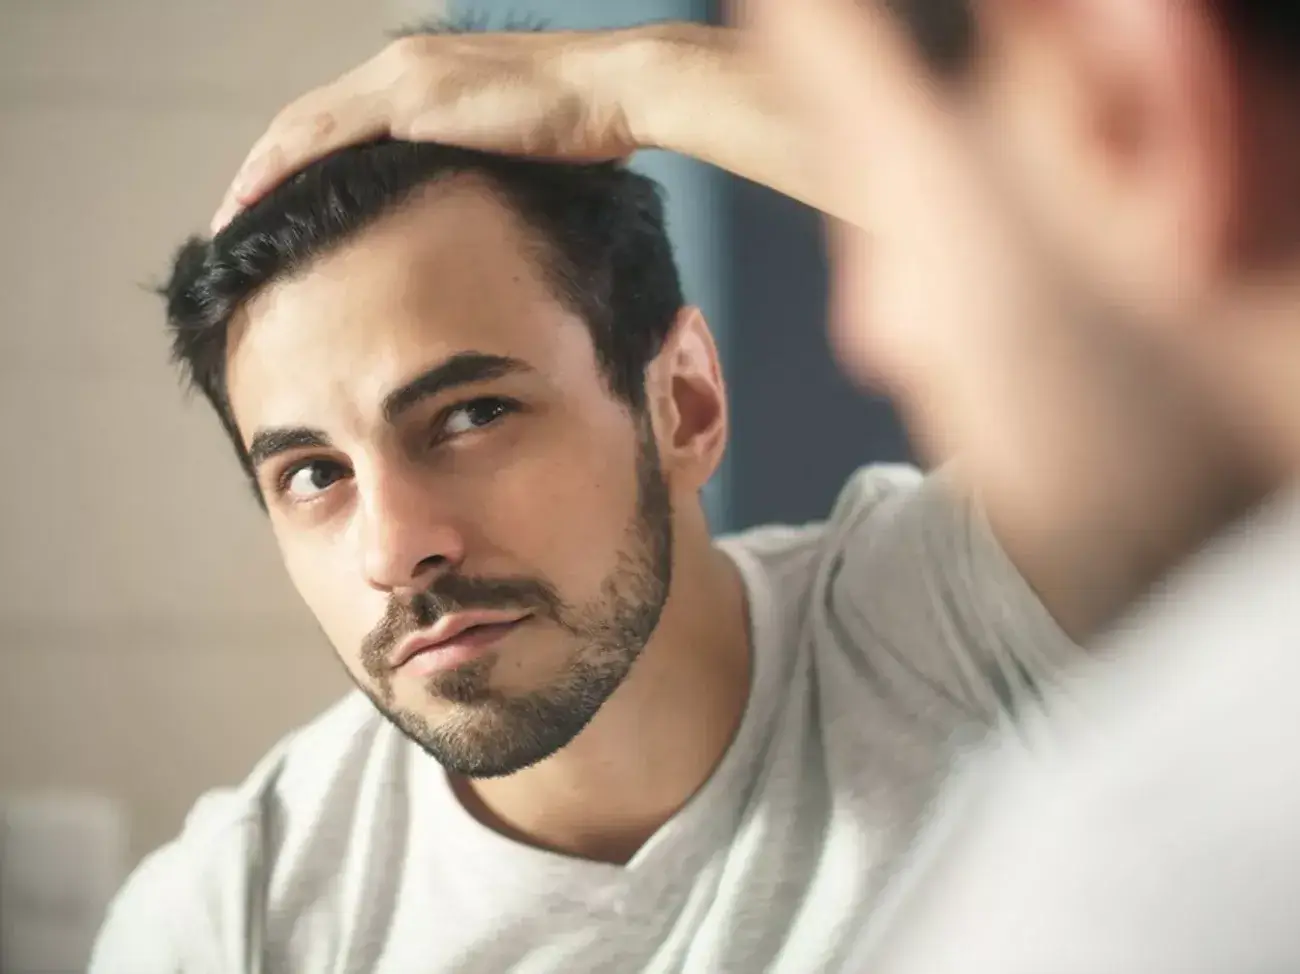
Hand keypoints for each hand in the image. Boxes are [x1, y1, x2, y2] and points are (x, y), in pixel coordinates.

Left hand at [211, 26, 652, 230]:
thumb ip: (476, 167)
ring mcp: (403, 79)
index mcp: (421, 77)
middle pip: (308, 119)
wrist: (614, 91)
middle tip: (232, 215)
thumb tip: (463, 211)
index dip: (296, 161)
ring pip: (304, 125)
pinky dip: (284, 166)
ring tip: (229, 216)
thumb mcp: (515, 150)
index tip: (273, 203)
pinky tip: (257, 197)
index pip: (339, 121)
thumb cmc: (583, 125)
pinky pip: (327, 136)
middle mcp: (400, 67)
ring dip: (258, 171)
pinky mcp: (413, 100)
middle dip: (262, 168)